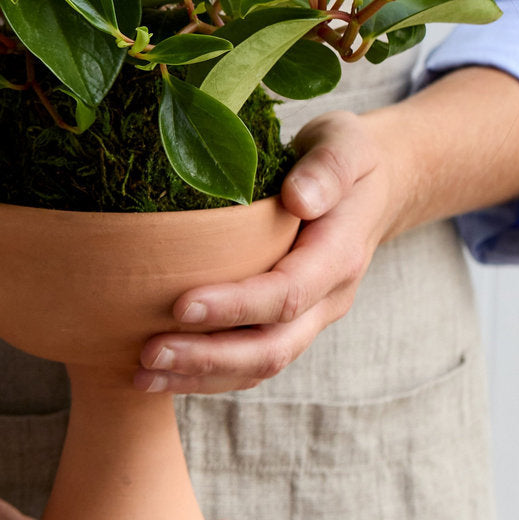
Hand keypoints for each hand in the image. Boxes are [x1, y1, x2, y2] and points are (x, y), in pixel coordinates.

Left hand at [135, 109, 398, 395]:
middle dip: (208, 358)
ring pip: (259, 366)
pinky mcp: (288, 323)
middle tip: (148, 354)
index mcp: (339, 255)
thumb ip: (327, 168)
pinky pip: (250, 362)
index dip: (235, 306)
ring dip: (200, 375)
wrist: (377, 185)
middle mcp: (327, 298)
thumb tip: (298, 199)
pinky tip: (161, 373)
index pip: (287, 294)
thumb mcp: (346, 144)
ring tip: (142, 375)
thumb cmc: (350, 157)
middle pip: (271, 348)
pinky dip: (207, 373)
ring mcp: (310, 318)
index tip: (181, 305)